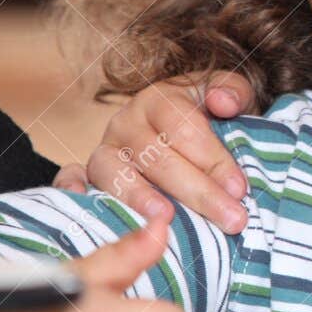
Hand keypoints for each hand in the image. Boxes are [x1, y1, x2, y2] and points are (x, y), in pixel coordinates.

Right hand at [79, 73, 253, 233]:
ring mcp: (103, 149)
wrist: (176, 130)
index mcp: (160, 100)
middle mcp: (126, 123)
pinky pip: (72, 180)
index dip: (214, 159)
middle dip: (198, 191)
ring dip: (139, 196)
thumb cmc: (206, 118)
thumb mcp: (227, 96)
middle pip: (157, 158)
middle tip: (231, 219)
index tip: (239, 189)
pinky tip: (95, 211)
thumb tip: (223, 103)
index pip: (184, 129)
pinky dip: (74, 191)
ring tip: (167, 219)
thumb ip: (233, 92)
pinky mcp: (87, 174)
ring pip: (115, 172)